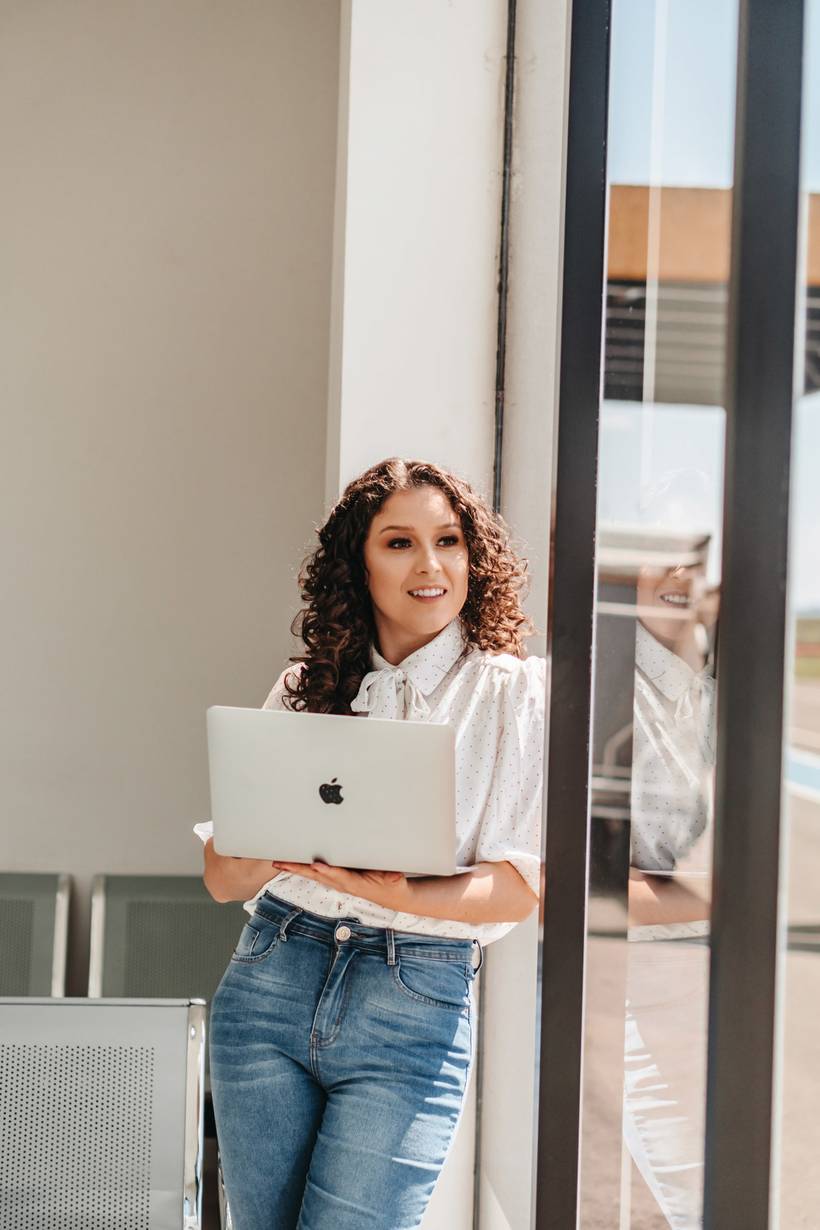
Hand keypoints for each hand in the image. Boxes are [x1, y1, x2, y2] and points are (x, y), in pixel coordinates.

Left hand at [271, 859, 412, 910]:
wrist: (393, 896)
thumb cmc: (393, 886)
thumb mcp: (397, 881)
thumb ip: (394, 878)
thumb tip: (395, 876)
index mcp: (356, 883)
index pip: (340, 876)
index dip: (328, 872)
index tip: (316, 866)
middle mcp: (343, 884)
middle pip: (318, 876)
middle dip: (299, 869)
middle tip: (281, 863)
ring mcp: (339, 883)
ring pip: (314, 875)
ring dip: (296, 869)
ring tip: (279, 862)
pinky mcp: (338, 880)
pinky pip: (317, 873)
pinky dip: (304, 868)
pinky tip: (293, 864)